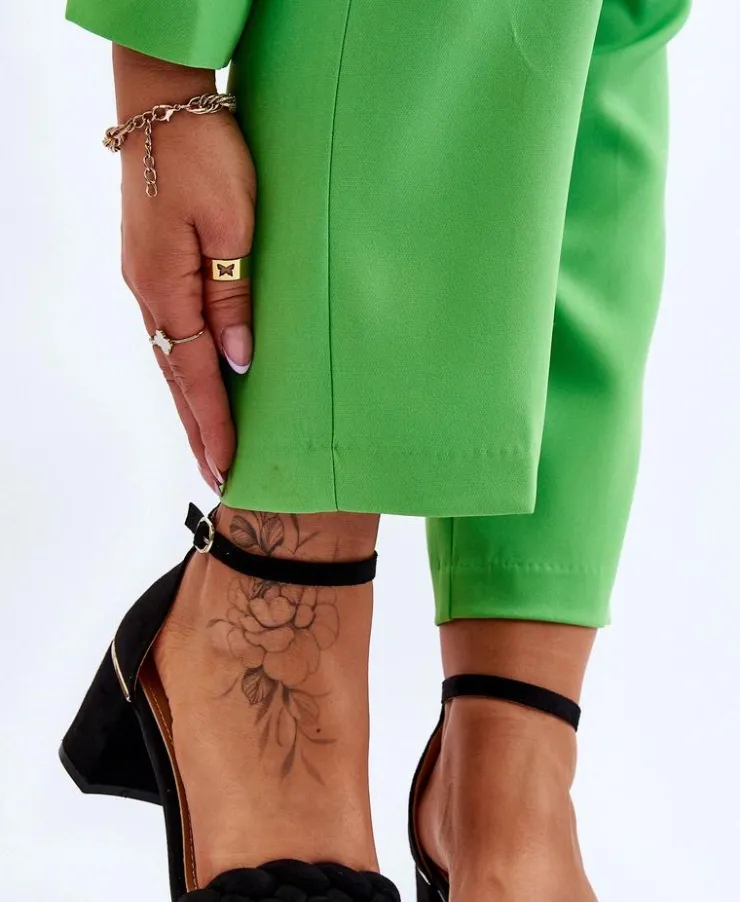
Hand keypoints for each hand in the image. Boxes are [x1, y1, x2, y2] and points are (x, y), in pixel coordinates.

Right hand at [114, 47, 255, 493]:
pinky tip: (199, 382)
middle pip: (176, 378)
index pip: (195, 376)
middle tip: (217, 477)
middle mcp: (151, 294)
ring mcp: (149, 280)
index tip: (228, 468)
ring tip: (209, 444)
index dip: (214, 425)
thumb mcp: (231, 226)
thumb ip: (234, 297)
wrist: (165, 104)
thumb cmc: (204, 156)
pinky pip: (174, 332)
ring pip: (172, 358)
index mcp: (167, 290)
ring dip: (192, 404)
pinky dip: (187, 368)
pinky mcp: (157, 265)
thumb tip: (238, 360)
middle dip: (198, 430)